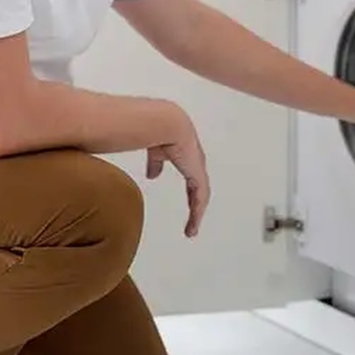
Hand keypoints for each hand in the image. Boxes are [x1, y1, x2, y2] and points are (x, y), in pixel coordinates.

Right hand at [146, 111, 210, 237]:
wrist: (166, 125)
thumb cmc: (160, 132)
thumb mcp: (156, 152)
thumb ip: (156, 163)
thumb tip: (152, 175)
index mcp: (187, 156)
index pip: (193, 178)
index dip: (191, 191)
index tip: (189, 201)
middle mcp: (196, 163)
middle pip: (199, 189)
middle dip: (196, 204)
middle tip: (193, 220)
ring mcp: (198, 169)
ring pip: (201, 196)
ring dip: (197, 213)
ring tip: (191, 229)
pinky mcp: (198, 176)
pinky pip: (201, 199)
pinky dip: (197, 213)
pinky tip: (193, 224)